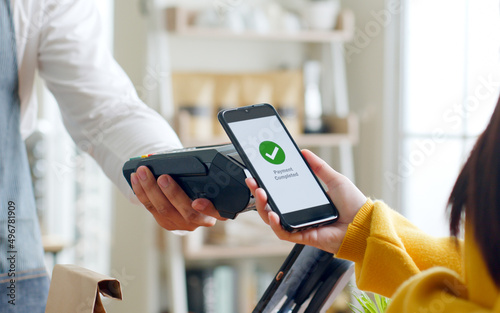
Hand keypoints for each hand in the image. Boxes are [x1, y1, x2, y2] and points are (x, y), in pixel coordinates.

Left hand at [130, 166, 226, 230]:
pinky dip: (142, 192)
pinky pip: (151, 208)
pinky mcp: (166, 222)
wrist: (192, 202)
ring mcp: (182, 224)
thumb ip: (205, 177)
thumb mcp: (208, 183)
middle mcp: (200, 220)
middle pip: (186, 212)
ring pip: (164, 210)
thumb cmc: (203, 187)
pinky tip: (136, 179)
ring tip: (143, 173)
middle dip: (173, 194)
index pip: (217, 213)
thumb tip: (189, 160)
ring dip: (151, 189)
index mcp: (216, 210)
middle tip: (163, 178)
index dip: (208, 209)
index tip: (197, 202)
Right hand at [245, 149, 366, 253]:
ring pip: (272, 220)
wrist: (364, 222)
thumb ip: (318, 167)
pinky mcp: (303, 236)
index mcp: (305, 201)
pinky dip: (275, 224)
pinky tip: (272, 213)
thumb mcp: (334, 179)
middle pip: (271, 206)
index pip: (280, 194)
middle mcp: (300, 214)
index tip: (258, 174)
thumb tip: (305, 153)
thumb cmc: (354, 204)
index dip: (267, 185)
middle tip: (253, 181)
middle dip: (258, 194)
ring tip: (260, 193)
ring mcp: (300, 226)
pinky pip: (283, 233)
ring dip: (262, 207)